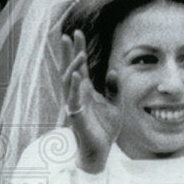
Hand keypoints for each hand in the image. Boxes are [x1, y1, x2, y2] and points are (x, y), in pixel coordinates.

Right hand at [61, 29, 120, 172]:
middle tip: (68, 34)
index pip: (79, 66)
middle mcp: (76, 95)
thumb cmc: (104, 129)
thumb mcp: (115, 104)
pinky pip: (73, 98)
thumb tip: (113, 71)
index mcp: (85, 90)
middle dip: (69, 52)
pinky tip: (77, 74)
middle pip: (69, 69)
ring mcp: (74, 105)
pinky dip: (74, 86)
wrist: (101, 150)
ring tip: (79, 53)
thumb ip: (113, 88)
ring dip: (73, 66)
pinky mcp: (77, 116)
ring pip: (69, 82)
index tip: (77, 32)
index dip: (77, 49)